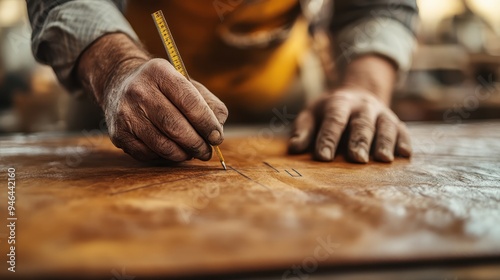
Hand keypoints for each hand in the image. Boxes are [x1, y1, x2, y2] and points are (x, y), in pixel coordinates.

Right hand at [77, 34, 227, 161]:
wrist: (120, 83)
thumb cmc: (164, 88)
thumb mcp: (187, 83)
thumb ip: (209, 104)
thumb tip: (218, 131)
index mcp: (160, 72)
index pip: (189, 102)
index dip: (207, 123)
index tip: (217, 137)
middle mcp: (139, 90)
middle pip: (175, 126)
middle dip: (197, 144)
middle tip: (207, 152)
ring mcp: (126, 113)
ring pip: (162, 145)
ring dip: (183, 154)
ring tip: (192, 153)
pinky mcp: (118, 133)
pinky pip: (148, 154)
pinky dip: (165, 157)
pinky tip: (171, 150)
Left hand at [288, 86, 410, 162]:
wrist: (359, 94)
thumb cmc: (329, 112)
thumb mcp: (312, 114)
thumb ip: (303, 130)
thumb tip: (294, 148)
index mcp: (339, 103)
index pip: (333, 120)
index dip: (328, 138)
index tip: (323, 157)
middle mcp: (363, 106)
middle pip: (362, 123)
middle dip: (360, 140)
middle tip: (357, 159)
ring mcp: (381, 113)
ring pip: (385, 126)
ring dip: (385, 142)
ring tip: (383, 159)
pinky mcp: (396, 122)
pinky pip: (402, 131)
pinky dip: (404, 142)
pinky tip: (405, 155)